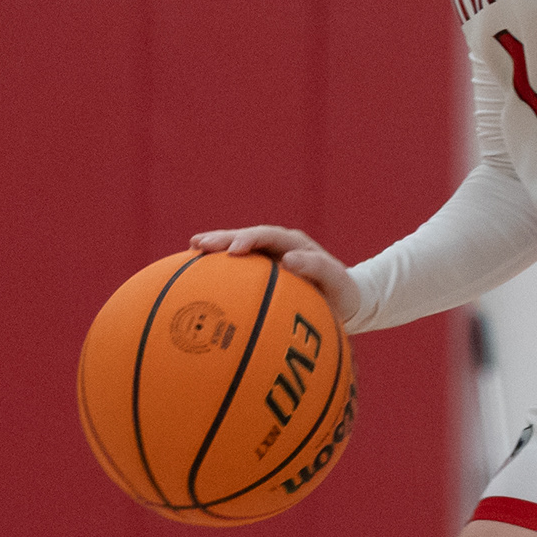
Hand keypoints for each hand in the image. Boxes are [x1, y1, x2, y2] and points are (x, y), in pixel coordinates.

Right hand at [189, 225, 362, 326]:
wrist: (345, 301)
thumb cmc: (341, 293)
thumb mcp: (336, 282)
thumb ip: (317, 268)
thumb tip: (289, 260)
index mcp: (294, 243)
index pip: (267, 235)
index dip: (248, 239)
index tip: (233, 251)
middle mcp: (277, 246)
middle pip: (245, 236)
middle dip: (222, 239)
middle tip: (199, 245)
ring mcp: (267, 258)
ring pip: (237, 247)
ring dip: (216, 247)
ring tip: (191, 250)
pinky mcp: (261, 272)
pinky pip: (237, 267)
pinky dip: (219, 267)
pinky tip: (197, 274)